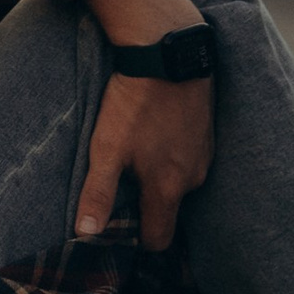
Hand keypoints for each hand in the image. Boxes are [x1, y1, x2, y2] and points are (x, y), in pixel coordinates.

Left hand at [74, 73, 212, 250]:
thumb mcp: (107, 149)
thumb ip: (97, 194)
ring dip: (159, 175)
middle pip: (168, 210)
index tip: (119, 228)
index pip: (159, 239)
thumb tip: (86, 234)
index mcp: (169, 189)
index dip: (138, 239)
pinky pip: (188, 157)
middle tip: (120, 182)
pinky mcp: (207, 132)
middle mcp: (194, 178)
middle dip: (146, 205)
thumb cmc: (134, 105)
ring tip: (134, 151)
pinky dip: (171, 152)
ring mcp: (205, 154)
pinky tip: (153, 132)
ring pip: (179, 181)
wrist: (168, 54)